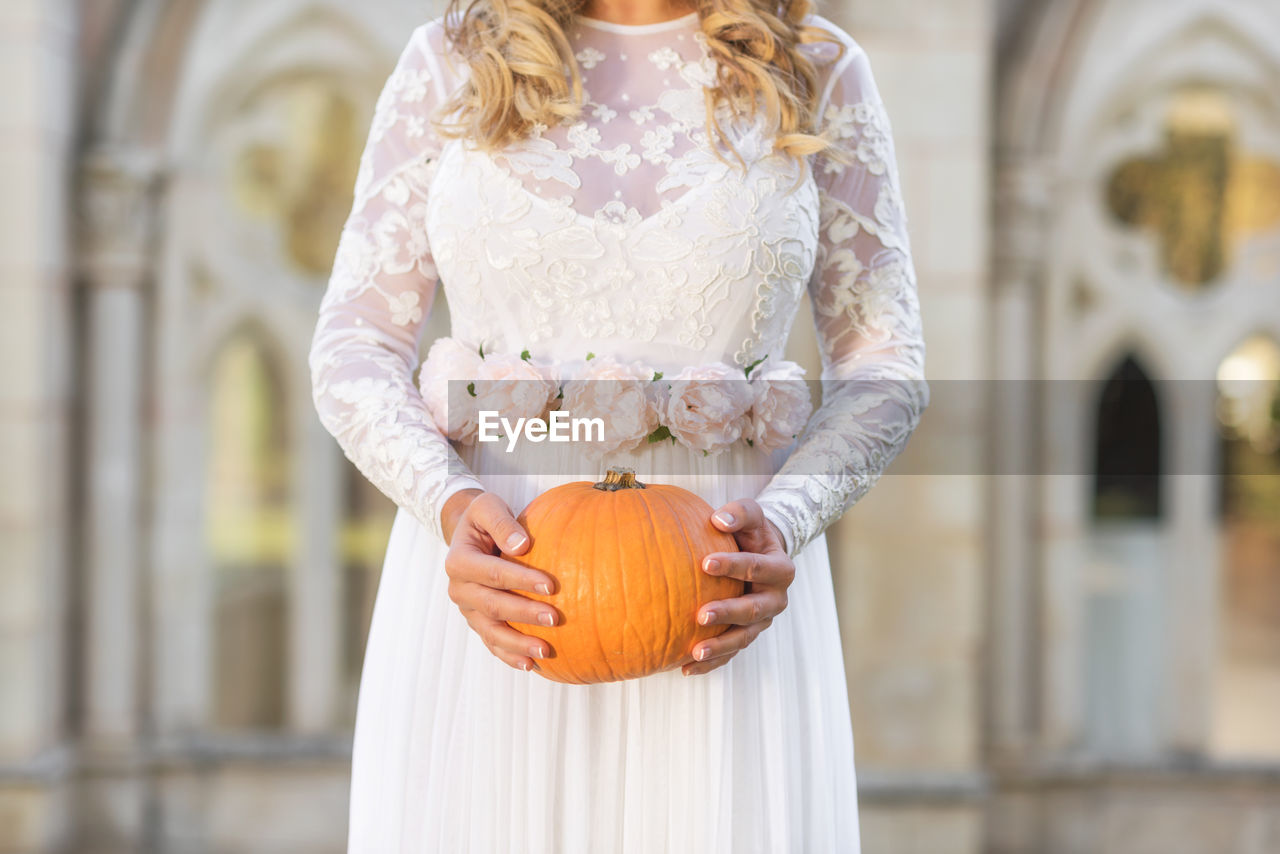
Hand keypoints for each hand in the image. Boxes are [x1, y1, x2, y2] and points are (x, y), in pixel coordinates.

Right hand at [442, 489, 558, 671]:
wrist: (469, 536)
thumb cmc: (484, 519)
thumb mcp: (488, 507)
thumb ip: (503, 523)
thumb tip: (523, 545)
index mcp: (459, 562)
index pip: (493, 574)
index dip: (521, 580)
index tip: (551, 585)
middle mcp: (459, 589)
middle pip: (493, 606)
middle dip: (524, 614)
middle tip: (555, 618)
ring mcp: (467, 610)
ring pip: (491, 632)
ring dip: (517, 644)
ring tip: (545, 651)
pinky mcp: (477, 622)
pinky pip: (492, 643)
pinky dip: (509, 656)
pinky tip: (532, 665)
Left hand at [681, 498, 793, 675]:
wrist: (761, 554)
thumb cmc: (751, 532)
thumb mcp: (751, 515)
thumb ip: (738, 513)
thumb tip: (717, 519)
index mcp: (780, 569)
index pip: (756, 567)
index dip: (733, 566)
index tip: (705, 563)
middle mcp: (775, 599)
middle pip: (752, 610)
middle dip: (727, 613)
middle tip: (701, 615)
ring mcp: (762, 622)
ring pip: (742, 638)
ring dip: (720, 647)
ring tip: (694, 652)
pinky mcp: (747, 635)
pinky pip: (730, 653)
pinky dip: (711, 663)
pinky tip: (685, 668)